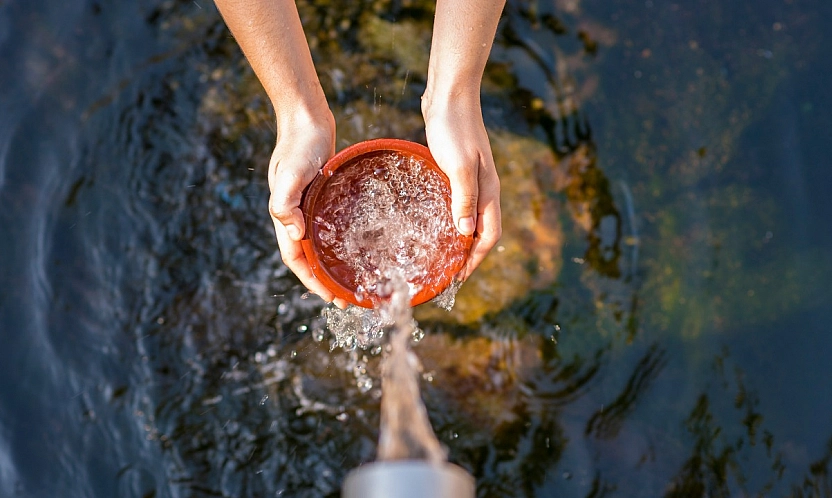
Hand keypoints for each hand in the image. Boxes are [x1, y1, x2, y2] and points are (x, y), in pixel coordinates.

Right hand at [268, 111, 349, 307]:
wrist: (306, 118)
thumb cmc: (299, 144)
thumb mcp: (290, 173)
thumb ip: (285, 202)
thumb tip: (294, 234)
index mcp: (286, 215)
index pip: (296, 259)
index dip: (311, 280)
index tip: (330, 297)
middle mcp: (296, 215)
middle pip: (308, 257)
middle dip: (324, 281)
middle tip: (347, 299)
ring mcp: (308, 206)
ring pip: (319, 244)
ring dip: (332, 264)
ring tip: (352, 280)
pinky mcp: (322, 196)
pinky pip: (329, 226)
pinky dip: (339, 241)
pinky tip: (357, 246)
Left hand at [423, 96, 501, 280]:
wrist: (450, 95)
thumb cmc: (453, 128)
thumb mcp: (458, 166)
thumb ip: (463, 199)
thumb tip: (465, 234)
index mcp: (488, 191)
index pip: (489, 236)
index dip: (475, 259)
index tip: (458, 278)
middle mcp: (484, 189)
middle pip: (481, 231)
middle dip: (468, 256)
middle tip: (447, 274)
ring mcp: (472, 180)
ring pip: (470, 218)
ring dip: (459, 239)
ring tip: (440, 256)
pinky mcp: (457, 171)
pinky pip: (457, 203)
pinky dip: (450, 219)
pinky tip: (433, 222)